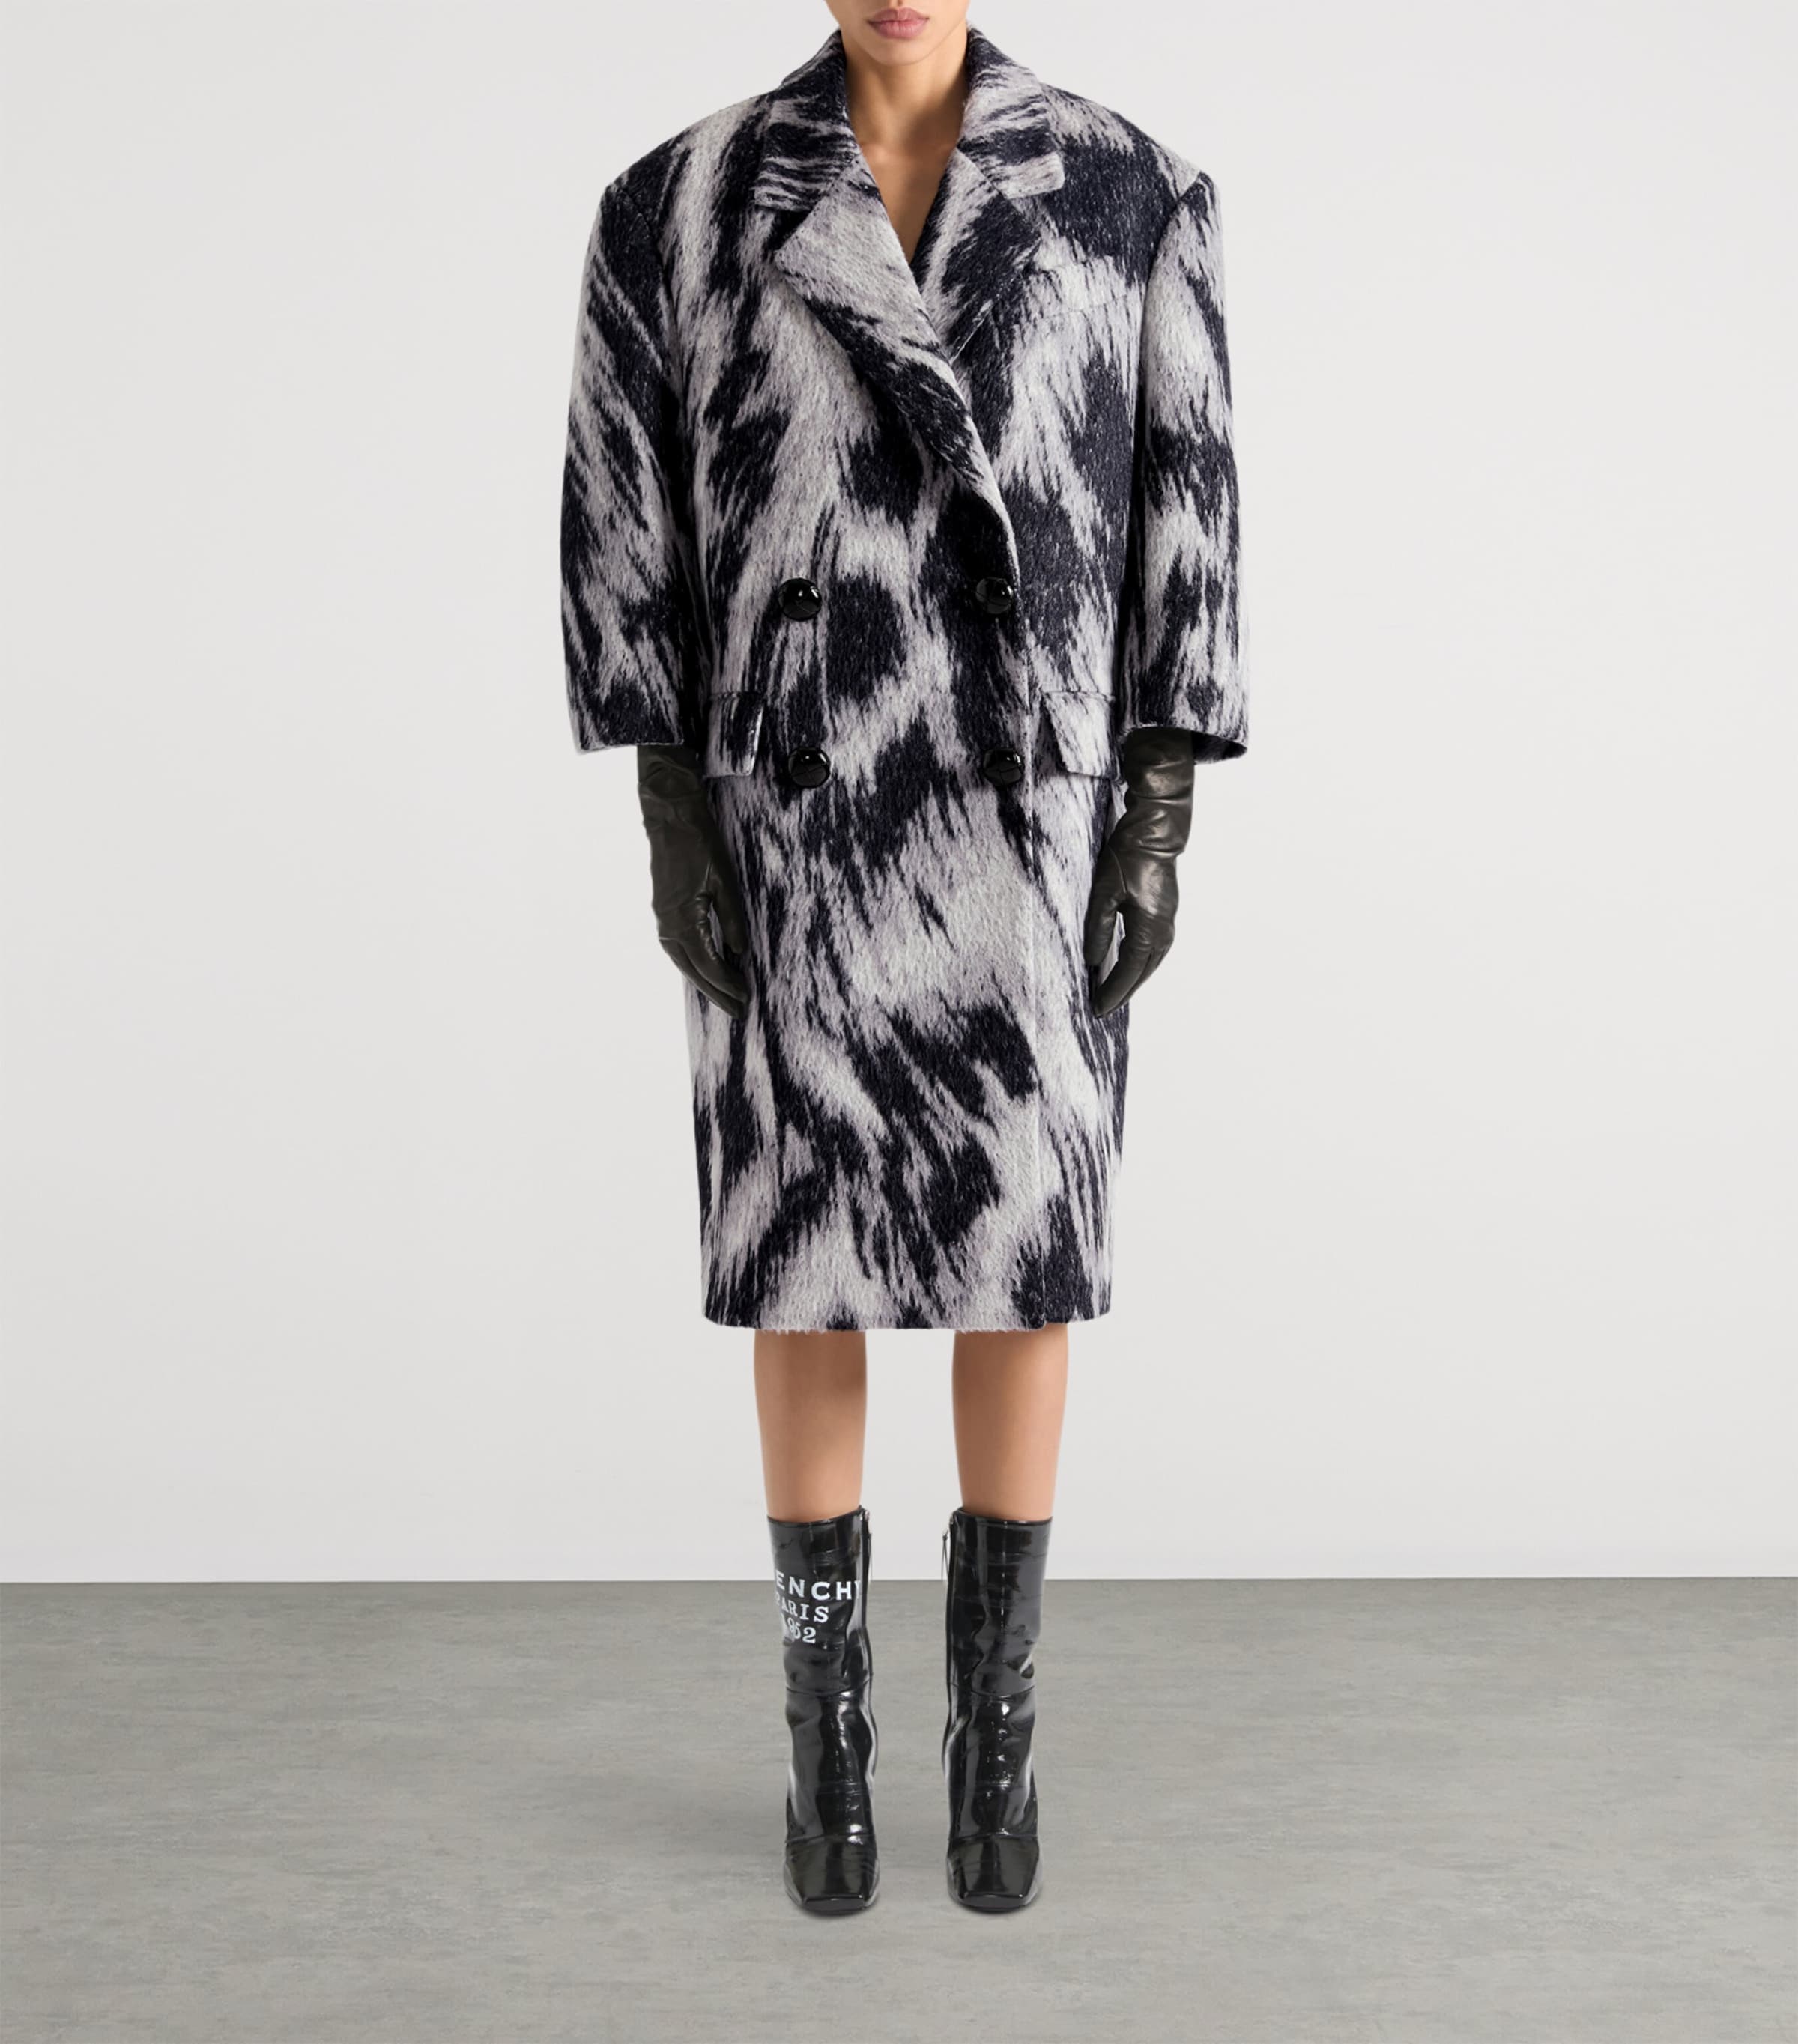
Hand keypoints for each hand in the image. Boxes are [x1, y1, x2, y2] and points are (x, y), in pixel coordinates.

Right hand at [635, 743, 749, 1018]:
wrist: (670, 815)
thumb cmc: (699, 844)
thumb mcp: (725, 881)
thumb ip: (732, 919)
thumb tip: (740, 951)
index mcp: (683, 921)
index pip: (709, 965)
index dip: (728, 985)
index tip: (746, 999)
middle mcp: (668, 925)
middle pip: (693, 971)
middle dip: (716, 993)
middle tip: (737, 1011)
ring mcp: (662, 918)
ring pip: (682, 961)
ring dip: (703, 980)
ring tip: (723, 996)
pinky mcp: (663, 909)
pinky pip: (677, 947)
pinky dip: (692, 962)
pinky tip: (705, 966)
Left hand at [1083, 727, 1194, 1016]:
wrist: (1156, 829)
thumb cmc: (1129, 856)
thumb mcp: (1104, 892)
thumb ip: (1098, 930)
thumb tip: (1093, 961)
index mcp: (1149, 928)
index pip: (1129, 972)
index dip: (1112, 992)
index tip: (1097, 1009)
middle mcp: (1163, 929)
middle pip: (1143, 972)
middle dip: (1123, 992)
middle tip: (1102, 1008)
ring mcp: (1168, 920)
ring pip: (1151, 961)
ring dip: (1133, 978)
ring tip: (1114, 992)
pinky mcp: (1165, 911)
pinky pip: (1154, 948)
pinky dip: (1140, 962)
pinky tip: (1127, 963)